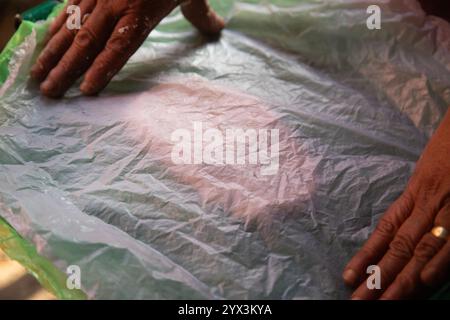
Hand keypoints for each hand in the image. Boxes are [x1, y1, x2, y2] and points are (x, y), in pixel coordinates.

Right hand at [30, 0, 223, 97]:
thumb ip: (202, 14)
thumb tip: (218, 30)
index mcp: (141, 12)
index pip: (119, 47)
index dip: (103, 69)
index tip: (86, 91)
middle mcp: (115, 6)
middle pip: (87, 42)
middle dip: (66, 69)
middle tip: (49, 93)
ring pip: (70, 27)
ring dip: (53, 53)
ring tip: (38, 75)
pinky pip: (69, 8)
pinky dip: (55, 26)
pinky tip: (45, 42)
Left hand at [343, 108, 449, 298]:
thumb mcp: (431, 174)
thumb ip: (420, 200)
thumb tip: (412, 228)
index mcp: (414, 194)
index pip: (385, 231)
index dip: (366, 256)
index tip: (348, 277)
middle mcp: (426, 203)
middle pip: (397, 246)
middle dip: (379, 277)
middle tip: (358, 302)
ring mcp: (448, 207)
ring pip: (420, 249)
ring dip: (403, 279)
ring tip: (384, 303)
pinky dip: (440, 262)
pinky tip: (425, 282)